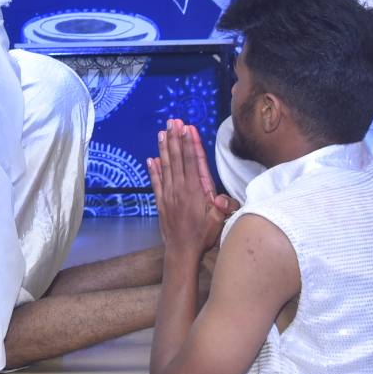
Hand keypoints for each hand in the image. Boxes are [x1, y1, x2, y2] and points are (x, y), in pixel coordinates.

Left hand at [149, 120, 232, 261]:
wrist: (182, 252)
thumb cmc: (203, 236)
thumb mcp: (218, 222)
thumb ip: (220, 208)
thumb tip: (222, 197)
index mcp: (195, 191)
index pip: (193, 162)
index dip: (190, 144)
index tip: (187, 128)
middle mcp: (180, 189)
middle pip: (178, 159)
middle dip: (175, 139)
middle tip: (173, 121)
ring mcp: (169, 195)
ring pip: (166, 167)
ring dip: (164, 148)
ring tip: (162, 132)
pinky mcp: (161, 202)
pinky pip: (156, 183)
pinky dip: (153, 170)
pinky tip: (151, 158)